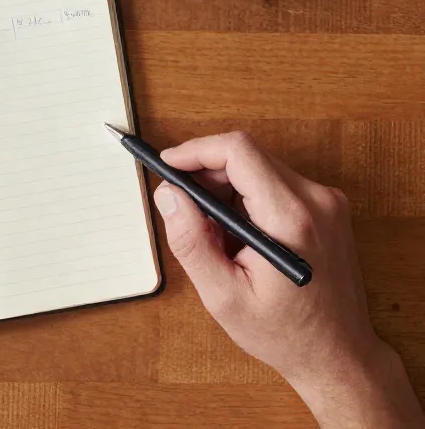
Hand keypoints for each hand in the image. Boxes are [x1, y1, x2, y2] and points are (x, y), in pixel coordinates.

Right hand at [154, 131, 423, 426]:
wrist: (339, 355)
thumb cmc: (284, 333)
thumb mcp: (223, 296)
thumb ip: (190, 241)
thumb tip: (168, 195)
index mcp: (290, 218)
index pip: (238, 151)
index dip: (195, 151)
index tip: (167, 165)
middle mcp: (315, 200)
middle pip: (246, 156)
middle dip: (206, 174)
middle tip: (183, 209)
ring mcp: (326, 202)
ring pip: (259, 167)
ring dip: (226, 189)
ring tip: (214, 235)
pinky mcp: (327, 208)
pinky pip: (274, 183)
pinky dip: (247, 199)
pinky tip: (238, 236)